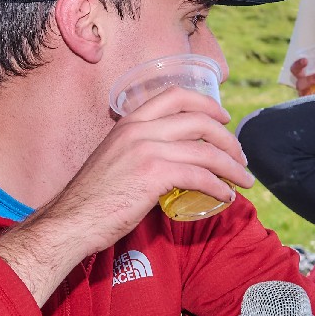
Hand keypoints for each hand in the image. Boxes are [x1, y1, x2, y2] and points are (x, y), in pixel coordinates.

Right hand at [0, 86, 249, 304]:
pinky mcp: (153, 175)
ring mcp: (146, 149)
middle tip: (240, 156)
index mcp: (128, 122)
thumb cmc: (91, 199)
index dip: (206, 103)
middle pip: (199, 119)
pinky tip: (225, 196)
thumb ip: (137, 151)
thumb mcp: (113, 159)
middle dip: (227, 138)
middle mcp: (138, 129)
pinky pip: (200, 175)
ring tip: (243, 180)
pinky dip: (219, 185)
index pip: (175, 95)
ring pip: (205, 149)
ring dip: (232, 165)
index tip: (223, 118)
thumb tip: (168, 161)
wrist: (70, 221)